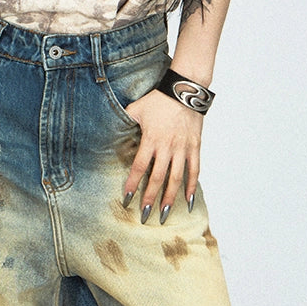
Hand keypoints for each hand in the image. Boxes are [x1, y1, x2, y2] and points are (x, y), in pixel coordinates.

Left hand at [121, 87, 202, 222]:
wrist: (184, 90)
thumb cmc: (158, 99)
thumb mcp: (136, 108)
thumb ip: (125, 121)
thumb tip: (111, 129)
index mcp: (151, 139)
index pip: (139, 167)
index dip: (133, 184)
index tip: (127, 199)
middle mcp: (167, 147)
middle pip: (158, 178)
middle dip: (150, 198)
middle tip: (145, 215)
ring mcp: (183, 148)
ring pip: (177, 178)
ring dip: (171, 197)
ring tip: (165, 213)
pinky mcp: (195, 147)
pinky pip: (194, 170)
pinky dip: (192, 186)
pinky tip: (189, 200)